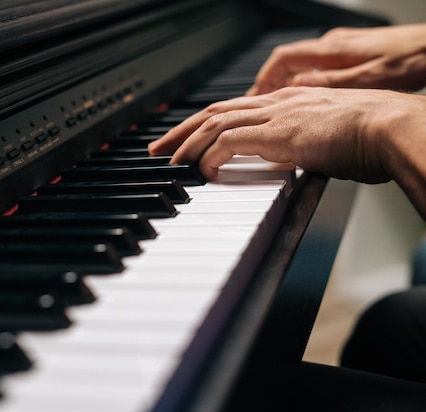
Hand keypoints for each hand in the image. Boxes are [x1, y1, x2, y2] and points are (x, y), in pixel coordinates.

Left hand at [148, 87, 423, 186]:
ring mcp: (276, 116)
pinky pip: (232, 142)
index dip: (201, 124)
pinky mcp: (280, 134)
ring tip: (171, 163)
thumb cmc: (367, 136)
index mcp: (285, 102)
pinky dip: (212, 157)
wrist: (391, 127)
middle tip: (158, 150)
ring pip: (215, 124)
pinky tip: (205, 171)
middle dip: (180, 131)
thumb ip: (298, 145)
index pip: (230, 108)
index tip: (183, 140)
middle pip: (212, 112)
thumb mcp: (323, 138)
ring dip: (188, 145)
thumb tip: (283, 160)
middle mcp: (275, 104)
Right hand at [247, 24, 425, 94]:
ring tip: (273, 104)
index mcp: (332, 50)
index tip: (250, 97)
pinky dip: (303, 83)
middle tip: (253, 104)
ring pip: (301, 66)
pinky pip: (317, 68)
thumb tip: (296, 89)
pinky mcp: (353, 55)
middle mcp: (333, 46)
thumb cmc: (411, 61)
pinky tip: (305, 98)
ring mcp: (343, 49)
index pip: (282, 60)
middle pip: (287, 63)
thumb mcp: (368, 78)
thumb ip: (329, 83)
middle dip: (266, 84)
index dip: (262, 79)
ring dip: (284, 84)